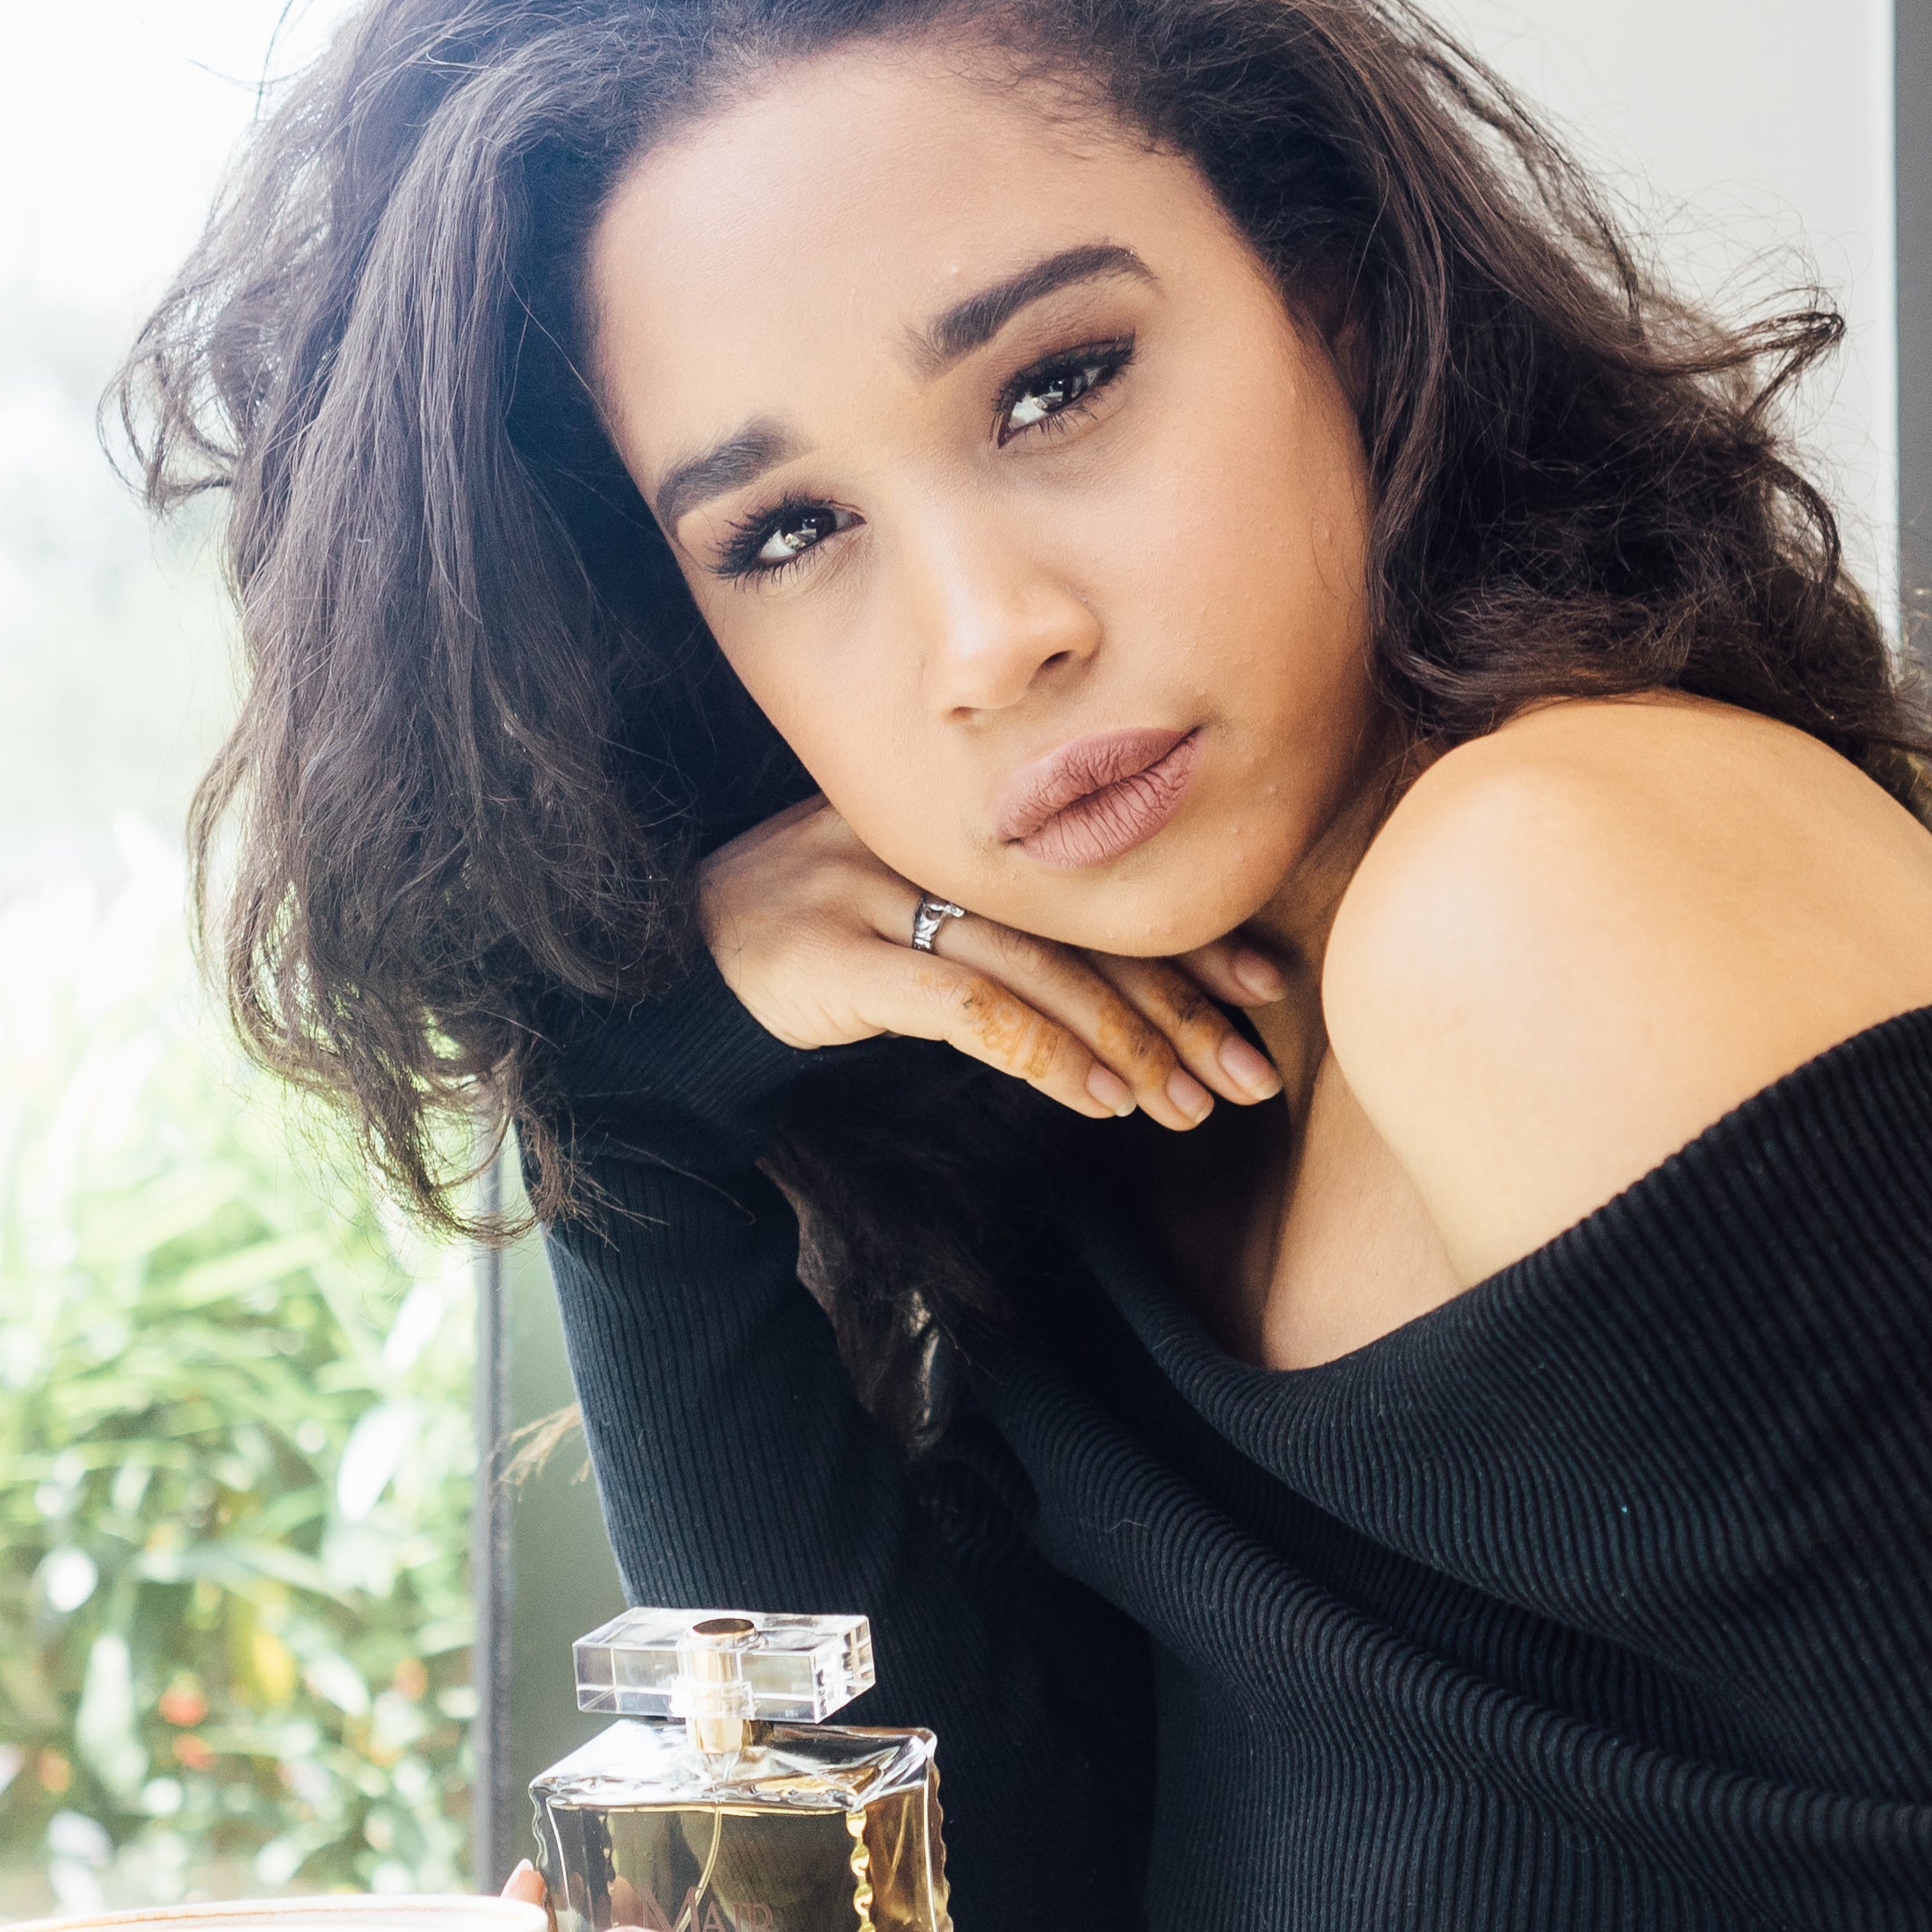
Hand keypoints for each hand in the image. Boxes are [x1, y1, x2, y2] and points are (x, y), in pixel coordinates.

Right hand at [696, 798, 1286, 1130]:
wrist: (665, 981)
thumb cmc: (806, 961)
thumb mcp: (910, 930)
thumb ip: (1003, 941)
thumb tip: (1128, 999)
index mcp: (953, 826)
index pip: (1092, 881)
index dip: (1186, 936)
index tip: (1266, 987)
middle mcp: (919, 842)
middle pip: (1076, 925)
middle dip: (1177, 1005)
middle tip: (1249, 1076)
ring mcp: (870, 890)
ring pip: (1032, 968)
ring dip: (1123, 1045)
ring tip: (1186, 1106)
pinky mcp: (832, 953)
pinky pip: (962, 1005)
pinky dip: (1042, 1054)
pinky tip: (1098, 1099)